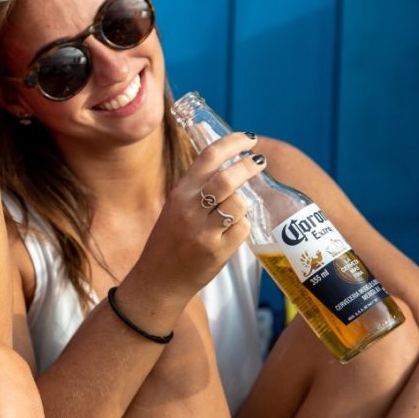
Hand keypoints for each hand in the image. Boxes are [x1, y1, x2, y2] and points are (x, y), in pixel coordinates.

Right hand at [132, 133, 265, 300]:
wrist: (159, 278)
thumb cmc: (169, 240)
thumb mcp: (176, 207)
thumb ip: (198, 188)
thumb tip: (231, 166)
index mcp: (180, 193)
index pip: (209, 157)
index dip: (233, 142)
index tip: (250, 139)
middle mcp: (190, 209)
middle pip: (228, 178)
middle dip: (248, 167)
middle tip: (259, 163)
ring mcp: (204, 231)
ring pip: (239, 204)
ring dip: (243, 204)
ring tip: (235, 210)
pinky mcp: (217, 251)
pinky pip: (243, 228)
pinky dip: (243, 226)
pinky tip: (231, 231)